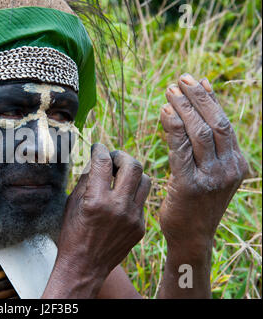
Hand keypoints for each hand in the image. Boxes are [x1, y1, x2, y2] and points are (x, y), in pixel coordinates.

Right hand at [56, 144, 150, 278]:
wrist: (84, 267)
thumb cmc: (72, 234)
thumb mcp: (73, 203)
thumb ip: (86, 179)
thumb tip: (96, 159)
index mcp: (97, 201)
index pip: (103, 162)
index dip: (100, 149)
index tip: (98, 147)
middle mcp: (119, 207)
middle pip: (133, 165)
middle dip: (121, 156)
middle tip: (113, 158)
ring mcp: (133, 218)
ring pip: (145, 180)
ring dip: (132, 173)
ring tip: (120, 175)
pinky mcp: (141, 227)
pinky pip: (142, 200)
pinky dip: (132, 193)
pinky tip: (121, 197)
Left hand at [160, 73, 248, 247]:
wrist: (190, 236)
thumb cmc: (194, 202)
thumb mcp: (208, 172)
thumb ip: (206, 147)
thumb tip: (199, 112)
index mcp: (237, 163)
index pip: (225, 123)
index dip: (210, 100)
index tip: (196, 81)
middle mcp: (230, 168)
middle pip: (216, 123)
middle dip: (197, 98)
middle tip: (180, 79)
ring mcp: (213, 178)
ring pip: (200, 132)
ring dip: (184, 108)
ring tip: (169, 91)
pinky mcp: (191, 185)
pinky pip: (182, 149)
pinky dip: (173, 127)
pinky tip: (164, 112)